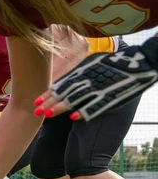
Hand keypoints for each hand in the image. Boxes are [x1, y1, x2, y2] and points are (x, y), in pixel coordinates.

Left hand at [35, 36, 157, 120]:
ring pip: (75, 99)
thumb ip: (79, 72)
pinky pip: (96, 105)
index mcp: (83, 71)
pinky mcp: (111, 96)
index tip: (36, 102)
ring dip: (60, 107)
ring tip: (47, 115)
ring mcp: (99, 88)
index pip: (61, 85)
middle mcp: (88, 79)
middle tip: (36, 112)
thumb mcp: (94, 63)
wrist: (142, 61)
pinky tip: (73, 117)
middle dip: (49, 103)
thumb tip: (66, 81)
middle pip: (64, 93)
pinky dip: (84, 111)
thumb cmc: (116, 61)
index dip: (48, 94)